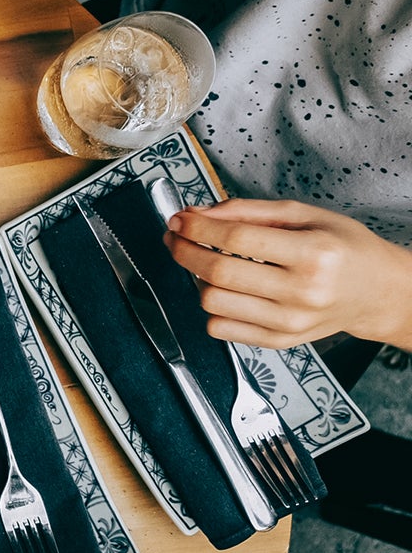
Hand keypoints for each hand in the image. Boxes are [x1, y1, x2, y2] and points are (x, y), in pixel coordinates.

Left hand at [165, 198, 411, 347]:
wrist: (375, 291)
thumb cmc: (344, 249)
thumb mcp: (305, 215)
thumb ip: (249, 211)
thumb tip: (199, 213)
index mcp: (313, 253)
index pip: (237, 238)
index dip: (198, 227)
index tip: (179, 219)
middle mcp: (302, 291)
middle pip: (218, 271)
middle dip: (184, 250)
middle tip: (177, 237)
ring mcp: (290, 321)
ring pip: (213, 301)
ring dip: (196, 278)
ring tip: (205, 262)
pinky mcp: (280, 341)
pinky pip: (221, 329)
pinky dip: (212, 307)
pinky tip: (223, 290)